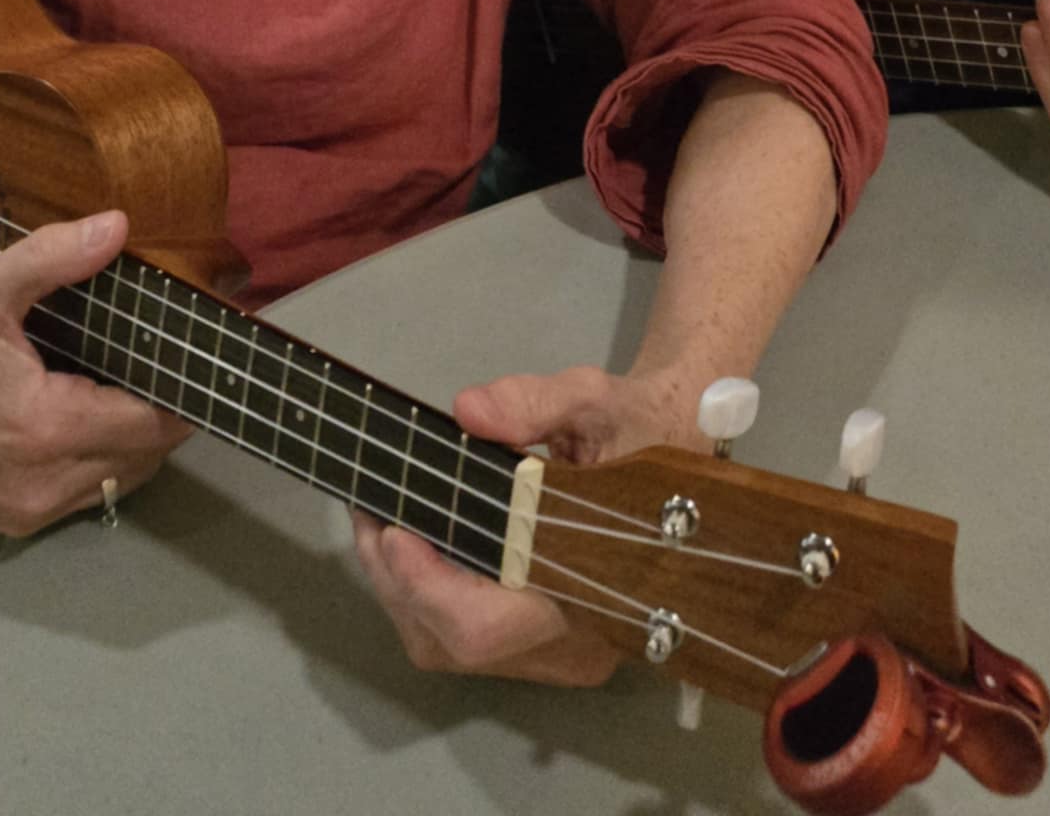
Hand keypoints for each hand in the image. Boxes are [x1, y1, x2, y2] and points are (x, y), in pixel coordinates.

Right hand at [0, 210, 189, 533]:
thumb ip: (53, 257)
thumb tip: (118, 226)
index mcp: (42, 428)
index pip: (154, 422)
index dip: (187, 387)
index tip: (204, 354)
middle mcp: (40, 483)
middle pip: (147, 454)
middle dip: (167, 408)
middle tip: (170, 357)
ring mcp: (25, 510)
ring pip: (121, 478)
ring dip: (138, 435)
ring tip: (135, 379)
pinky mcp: (11, 517)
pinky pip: (87, 491)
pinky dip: (104, 456)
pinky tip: (93, 409)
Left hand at [351, 364, 699, 684]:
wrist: (682, 448)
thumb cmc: (646, 428)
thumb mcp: (597, 399)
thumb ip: (535, 403)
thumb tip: (467, 411)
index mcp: (598, 595)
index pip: (489, 625)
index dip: (428, 587)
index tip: (390, 529)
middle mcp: (575, 643)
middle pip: (454, 642)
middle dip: (398, 579)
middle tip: (368, 511)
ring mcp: (556, 651)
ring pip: (449, 646)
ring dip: (403, 587)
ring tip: (380, 519)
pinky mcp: (541, 641)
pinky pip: (464, 634)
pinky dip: (427, 591)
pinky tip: (416, 538)